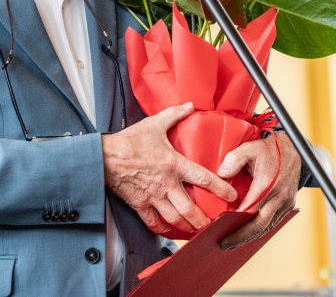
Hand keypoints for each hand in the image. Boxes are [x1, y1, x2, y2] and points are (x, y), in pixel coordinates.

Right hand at [103, 102, 237, 234]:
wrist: (104, 157)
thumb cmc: (129, 141)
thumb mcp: (154, 124)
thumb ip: (174, 115)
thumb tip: (189, 105)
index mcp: (174, 164)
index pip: (203, 178)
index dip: (220, 188)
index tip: (231, 196)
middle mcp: (166, 184)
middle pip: (190, 208)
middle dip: (203, 219)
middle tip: (212, 224)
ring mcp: (153, 196)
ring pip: (174, 218)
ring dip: (186, 226)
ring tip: (194, 230)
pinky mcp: (139, 204)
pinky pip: (153, 222)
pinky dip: (161, 228)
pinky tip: (167, 229)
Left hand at [217, 133, 300, 248]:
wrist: (294, 150)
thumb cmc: (270, 150)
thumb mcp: (249, 148)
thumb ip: (233, 159)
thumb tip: (220, 175)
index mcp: (268, 185)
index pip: (251, 210)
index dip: (236, 222)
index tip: (220, 229)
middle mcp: (279, 197)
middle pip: (259, 225)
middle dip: (241, 237)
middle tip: (224, 244)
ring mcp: (286, 203)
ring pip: (267, 227)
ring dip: (250, 236)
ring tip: (233, 243)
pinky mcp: (288, 205)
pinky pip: (273, 222)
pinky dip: (260, 229)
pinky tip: (247, 233)